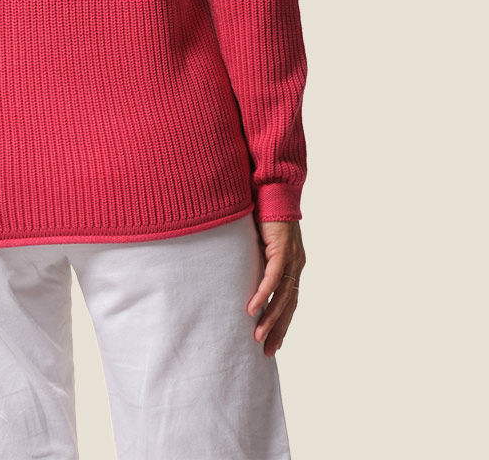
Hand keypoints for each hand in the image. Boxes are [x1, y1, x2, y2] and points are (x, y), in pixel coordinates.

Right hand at [246, 219, 304, 357]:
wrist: (273, 187)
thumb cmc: (265, 213)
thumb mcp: (261, 244)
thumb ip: (258, 261)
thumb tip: (243, 277)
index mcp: (293, 265)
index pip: (290, 301)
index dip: (282, 323)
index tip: (273, 343)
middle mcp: (296, 264)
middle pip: (290, 304)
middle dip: (278, 329)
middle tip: (267, 351)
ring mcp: (291, 257)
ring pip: (283, 296)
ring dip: (269, 318)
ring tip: (257, 336)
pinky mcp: (281, 248)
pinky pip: (273, 277)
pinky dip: (263, 294)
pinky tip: (252, 308)